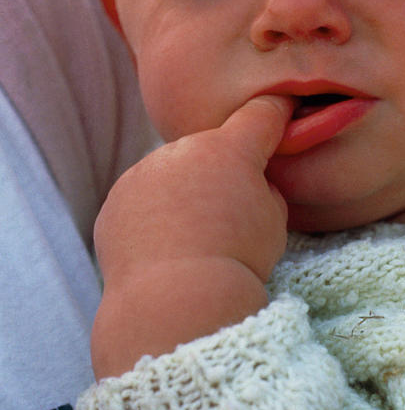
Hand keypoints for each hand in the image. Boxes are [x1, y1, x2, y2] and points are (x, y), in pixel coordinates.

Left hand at [91, 95, 292, 378]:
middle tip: (227, 212)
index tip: (282, 111)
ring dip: (182, 191)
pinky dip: (152, 215)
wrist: (175, 299)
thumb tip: (249, 184)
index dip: (275, 112)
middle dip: (219, 169)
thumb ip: (264, 189)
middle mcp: (182, 149)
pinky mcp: (116, 200)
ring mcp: (143, 172)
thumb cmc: (236, 261)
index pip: (259, 114)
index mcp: (228, 149)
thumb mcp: (274, 221)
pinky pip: (141, 198)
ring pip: (172, 172)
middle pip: (208, 148)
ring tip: (192, 238)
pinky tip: (163, 248)